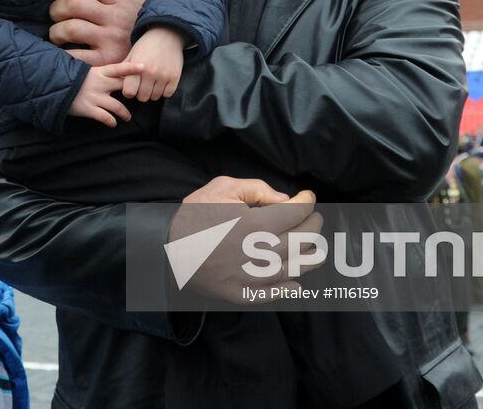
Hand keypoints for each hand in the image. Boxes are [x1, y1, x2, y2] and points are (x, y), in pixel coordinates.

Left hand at [49, 0, 145, 66]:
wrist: (158, 60)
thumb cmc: (144, 30)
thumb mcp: (143, 6)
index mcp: (120, 2)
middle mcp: (114, 19)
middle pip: (75, 4)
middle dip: (57, 7)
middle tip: (54, 14)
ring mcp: (109, 40)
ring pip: (71, 28)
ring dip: (56, 31)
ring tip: (56, 35)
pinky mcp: (104, 61)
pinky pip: (75, 55)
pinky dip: (63, 53)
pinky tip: (62, 52)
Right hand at [68, 60, 141, 127]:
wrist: (54, 86)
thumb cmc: (71, 78)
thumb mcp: (87, 71)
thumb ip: (101, 74)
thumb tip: (115, 74)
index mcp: (99, 72)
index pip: (119, 68)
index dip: (131, 68)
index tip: (144, 67)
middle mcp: (100, 84)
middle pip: (123, 87)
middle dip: (133, 93)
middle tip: (140, 98)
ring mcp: (95, 97)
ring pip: (118, 107)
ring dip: (125, 113)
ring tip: (127, 117)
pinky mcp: (89, 109)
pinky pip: (105, 117)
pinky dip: (111, 121)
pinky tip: (113, 123)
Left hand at [123, 27, 183, 100]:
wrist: (166, 34)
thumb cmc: (145, 46)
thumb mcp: (131, 55)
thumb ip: (123, 70)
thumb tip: (113, 83)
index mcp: (137, 68)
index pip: (129, 92)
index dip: (129, 91)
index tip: (131, 86)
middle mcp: (151, 73)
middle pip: (142, 98)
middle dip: (141, 93)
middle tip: (142, 85)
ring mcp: (164, 75)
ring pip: (155, 97)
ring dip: (153, 92)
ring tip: (152, 82)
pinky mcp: (175, 77)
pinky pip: (167, 94)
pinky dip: (164, 91)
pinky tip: (161, 82)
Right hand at [169, 177, 322, 302]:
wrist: (165, 246)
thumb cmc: (195, 214)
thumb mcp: (222, 187)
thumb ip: (257, 189)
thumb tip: (286, 200)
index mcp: (252, 225)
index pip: (295, 213)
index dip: (307, 202)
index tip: (308, 196)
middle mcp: (256, 254)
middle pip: (301, 240)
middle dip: (313, 224)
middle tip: (314, 217)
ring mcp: (249, 277)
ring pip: (295, 269)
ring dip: (311, 256)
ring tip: (316, 247)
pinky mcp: (241, 294)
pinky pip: (274, 294)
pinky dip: (290, 287)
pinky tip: (296, 280)